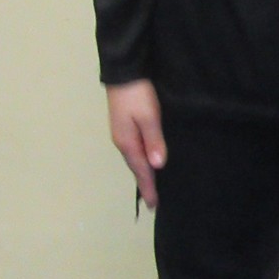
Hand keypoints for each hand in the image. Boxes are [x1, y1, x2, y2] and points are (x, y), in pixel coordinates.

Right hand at [107, 79, 165, 207]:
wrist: (123, 73)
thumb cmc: (137, 95)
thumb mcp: (149, 117)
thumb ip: (154, 140)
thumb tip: (157, 166)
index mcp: (128, 142)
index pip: (141, 170)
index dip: (148, 187)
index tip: (153, 205)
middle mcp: (122, 141)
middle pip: (135, 167)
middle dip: (144, 183)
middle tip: (152, 201)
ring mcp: (121, 133)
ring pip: (133, 158)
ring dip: (141, 173)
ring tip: (150, 185)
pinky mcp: (124, 125)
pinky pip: (133, 149)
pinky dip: (140, 160)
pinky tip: (146, 160)